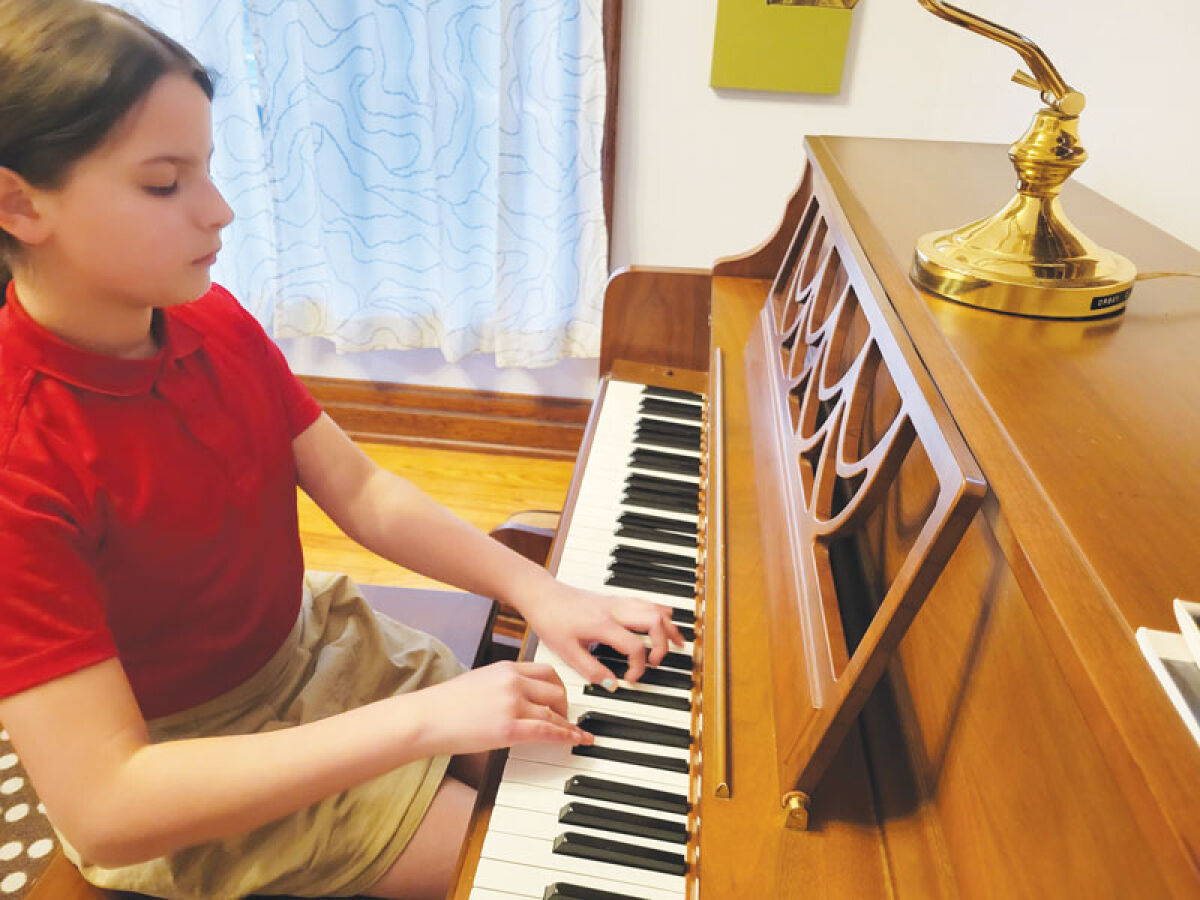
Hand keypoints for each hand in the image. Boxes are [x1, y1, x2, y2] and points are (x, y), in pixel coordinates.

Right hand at [413, 661, 591, 755]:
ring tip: (575, 733)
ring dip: (568, 724)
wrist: (425, 718)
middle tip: (567, 718)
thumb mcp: (478, 682)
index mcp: (506, 668)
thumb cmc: (444, 705)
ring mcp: (513, 703)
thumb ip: (501, 685)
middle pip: (556, 689)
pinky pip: (548, 731)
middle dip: (566, 705)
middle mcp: (513, 681)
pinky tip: (575, 741)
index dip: (560, 687)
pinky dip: (567, 736)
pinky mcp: (510, 727)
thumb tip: (516, 698)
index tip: (563, 698)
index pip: (546, 671)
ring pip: (555, 711)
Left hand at [515, 579, 685, 687]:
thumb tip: (612, 684)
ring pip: (654, 608)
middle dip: (663, 643)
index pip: (635, 646)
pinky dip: (660, 613)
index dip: (638, 666)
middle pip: (654, 621)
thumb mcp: (566, 651)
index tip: (630, 678)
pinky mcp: (615, 599)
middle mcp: (615, 610)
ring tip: (678, 643)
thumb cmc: (551, 619)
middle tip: (657, 661)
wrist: (541, 595)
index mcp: (603, 624)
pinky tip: (664, 621)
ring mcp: (617, 602)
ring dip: (668, 626)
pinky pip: (646, 602)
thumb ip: (591, 670)